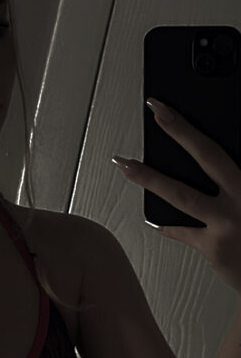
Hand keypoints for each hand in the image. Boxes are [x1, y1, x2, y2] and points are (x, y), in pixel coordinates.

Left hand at [112, 97, 240, 293]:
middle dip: (179, 131)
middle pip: (207, 157)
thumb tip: (214, 163)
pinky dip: (168, 225)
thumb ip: (234, 181)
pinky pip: (183, 233)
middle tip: (154, 111)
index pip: (218, 147)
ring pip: (182, 196)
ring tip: (126, 167)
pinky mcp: (213, 248)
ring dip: (150, 179)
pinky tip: (153, 220)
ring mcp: (227, 224)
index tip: (165, 108)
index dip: (187, 126)